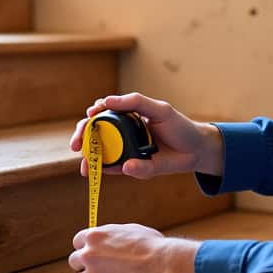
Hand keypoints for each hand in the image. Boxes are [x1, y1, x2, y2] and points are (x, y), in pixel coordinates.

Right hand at [68, 92, 222, 178]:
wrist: (196, 149)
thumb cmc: (178, 125)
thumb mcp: (159, 109)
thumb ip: (134, 102)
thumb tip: (106, 102)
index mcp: (126, 117)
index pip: (101, 115)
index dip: (90, 117)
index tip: (88, 118)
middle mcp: (123, 135)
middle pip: (95, 136)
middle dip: (82, 140)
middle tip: (76, 146)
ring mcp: (128, 152)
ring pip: (103, 156)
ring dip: (92, 161)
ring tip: (86, 167)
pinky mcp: (136, 168)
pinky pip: (120, 170)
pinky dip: (113, 170)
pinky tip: (110, 170)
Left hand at [68, 224, 201, 272]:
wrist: (164, 265)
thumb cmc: (153, 247)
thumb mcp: (128, 230)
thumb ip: (111, 236)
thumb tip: (107, 240)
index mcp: (95, 237)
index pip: (77, 242)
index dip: (87, 248)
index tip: (93, 254)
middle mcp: (89, 255)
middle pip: (74, 262)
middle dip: (86, 265)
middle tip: (101, 269)